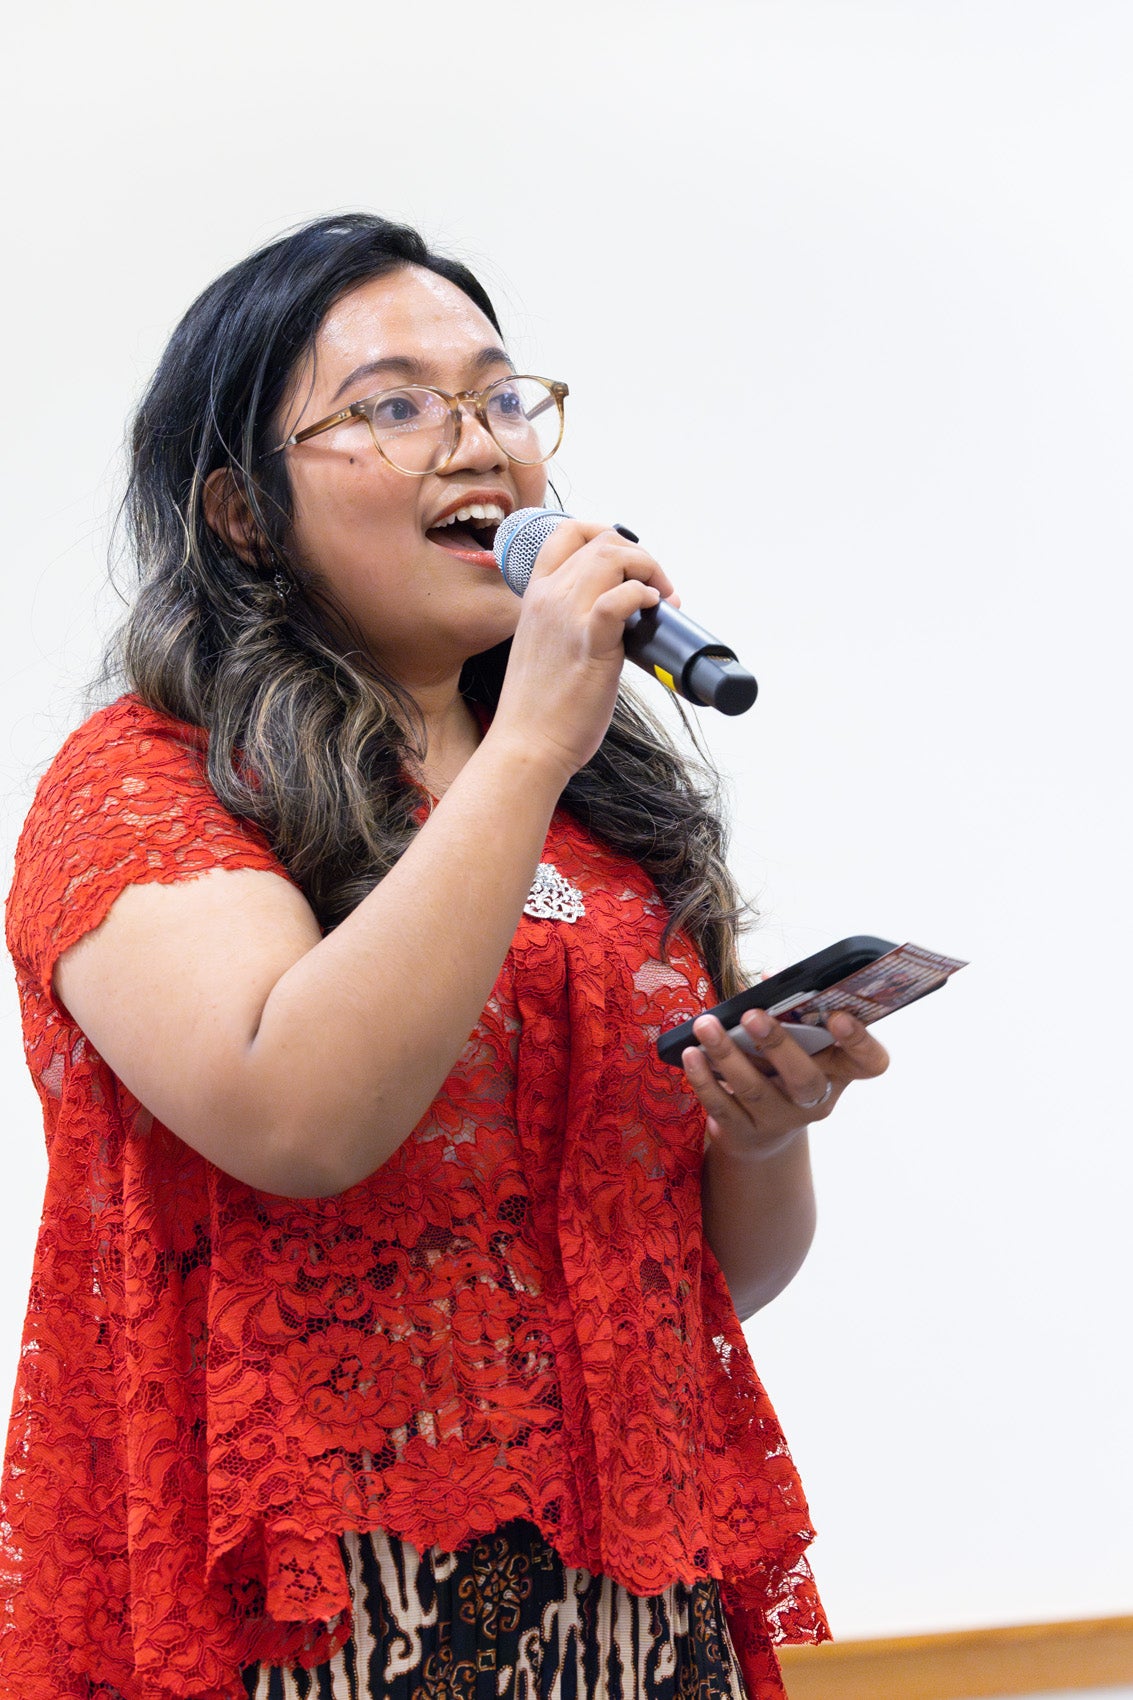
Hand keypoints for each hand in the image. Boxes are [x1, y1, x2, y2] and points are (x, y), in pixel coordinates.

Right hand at [492, 520, 674, 782]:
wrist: (526, 745)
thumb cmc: (538, 708)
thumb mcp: (544, 646)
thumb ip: (570, 622)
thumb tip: (616, 615)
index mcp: (535, 595)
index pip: (567, 532)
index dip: (605, 532)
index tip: (627, 559)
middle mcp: (548, 597)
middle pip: (602, 541)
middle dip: (641, 555)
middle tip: (658, 587)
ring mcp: (567, 616)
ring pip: (613, 557)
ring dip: (649, 569)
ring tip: (661, 598)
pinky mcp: (590, 642)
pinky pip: (621, 598)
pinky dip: (644, 595)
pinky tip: (654, 609)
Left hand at [682, 1007, 888, 1160]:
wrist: (761, 1132)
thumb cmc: (782, 1067)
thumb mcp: (798, 1041)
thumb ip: (790, 1008)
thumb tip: (770, 976)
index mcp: (840, 1071)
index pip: (869, 1062)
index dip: (859, 1041)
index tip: (838, 1016)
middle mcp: (816, 1099)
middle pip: (805, 1079)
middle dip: (778, 1044)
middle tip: (752, 1015)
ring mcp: (781, 1120)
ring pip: (755, 1090)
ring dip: (727, 1054)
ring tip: (705, 1025)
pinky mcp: (746, 1133)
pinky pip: (723, 1107)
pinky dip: (704, 1079)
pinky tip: (690, 1055)